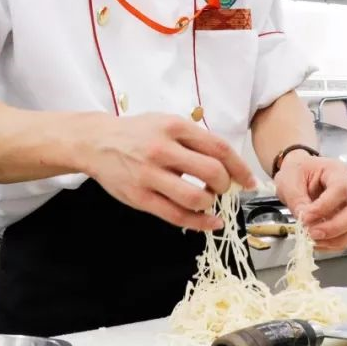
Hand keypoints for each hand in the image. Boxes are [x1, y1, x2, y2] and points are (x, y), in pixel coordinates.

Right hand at [83, 113, 256, 231]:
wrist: (97, 142)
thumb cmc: (137, 133)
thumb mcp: (167, 122)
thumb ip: (194, 139)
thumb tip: (228, 163)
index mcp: (175, 127)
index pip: (219, 148)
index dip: (240, 167)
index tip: (249, 180)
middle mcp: (163, 149)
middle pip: (213, 172)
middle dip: (226, 185)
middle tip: (224, 188)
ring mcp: (150, 175)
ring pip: (196, 197)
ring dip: (211, 203)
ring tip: (209, 201)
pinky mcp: (140, 197)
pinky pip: (176, 215)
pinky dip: (199, 222)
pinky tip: (209, 221)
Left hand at [274, 153, 346, 251]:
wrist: (300, 176)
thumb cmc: (297, 173)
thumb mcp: (289, 182)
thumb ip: (297, 200)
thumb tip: (305, 221)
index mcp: (337, 170)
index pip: (340, 189)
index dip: (324, 207)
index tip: (305, 218)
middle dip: (333, 228)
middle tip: (311, 234)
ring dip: (338, 240)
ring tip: (315, 241)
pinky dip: (337, 244)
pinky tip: (320, 242)